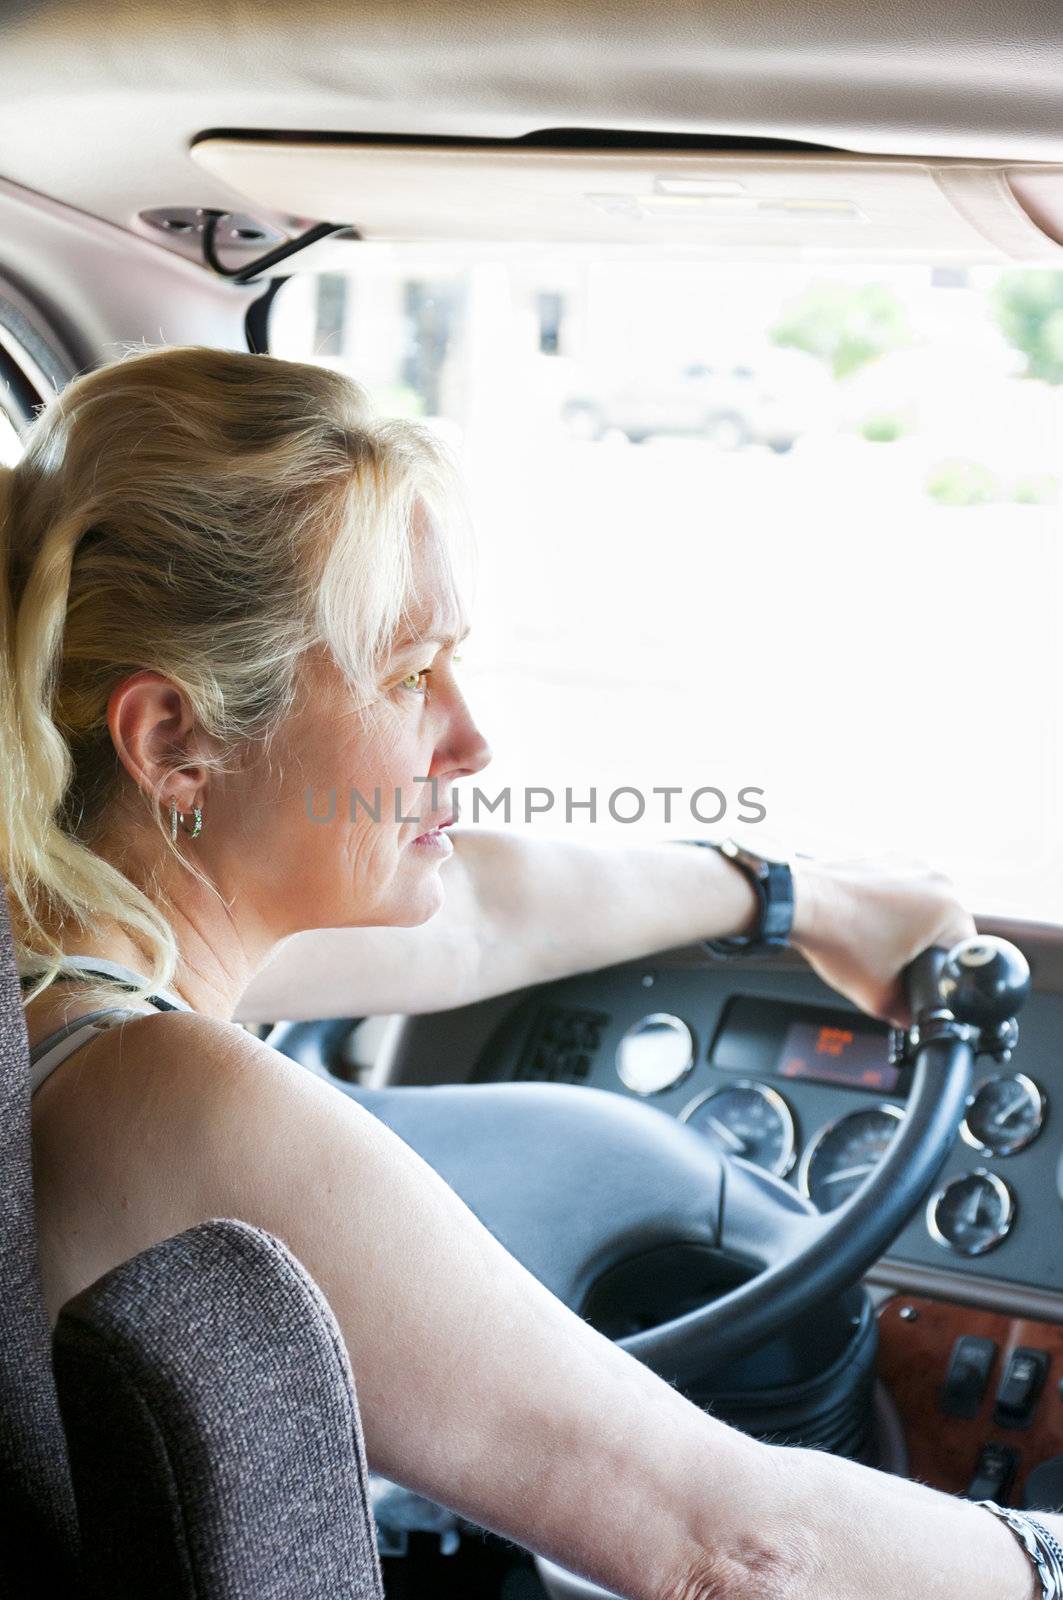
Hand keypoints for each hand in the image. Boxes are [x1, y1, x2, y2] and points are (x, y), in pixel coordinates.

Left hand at [790, 853, 976, 1027]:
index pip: (963, 954)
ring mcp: (911, 865)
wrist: (799, 904)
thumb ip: (906, 1015)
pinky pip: (899, 892)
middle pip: (943, 931)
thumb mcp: (879, 997)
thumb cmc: (838, 940)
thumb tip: (913, 1019)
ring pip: (921, 910)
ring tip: (875, 943)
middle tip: (893, 964)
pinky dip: (887, 909)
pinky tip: (865, 924)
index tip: (921, 979)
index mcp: (950, 909)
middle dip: (922, 951)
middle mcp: (937, 880)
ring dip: (905, 929)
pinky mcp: (887, 860)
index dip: (943, 975)